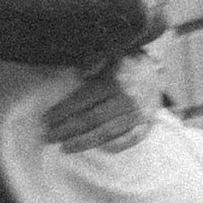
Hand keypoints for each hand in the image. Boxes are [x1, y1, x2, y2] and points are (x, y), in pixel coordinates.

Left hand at [43, 53, 160, 153]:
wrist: (156, 70)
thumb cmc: (126, 62)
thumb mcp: (110, 53)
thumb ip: (95, 60)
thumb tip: (83, 72)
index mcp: (115, 80)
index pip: (83, 100)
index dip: (63, 111)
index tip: (46, 119)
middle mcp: (127, 99)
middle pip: (92, 119)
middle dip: (67, 130)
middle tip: (49, 137)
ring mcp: (138, 113)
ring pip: (108, 133)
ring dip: (84, 142)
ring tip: (64, 147)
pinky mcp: (147, 124)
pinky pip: (131, 139)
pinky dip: (115, 146)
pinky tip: (98, 149)